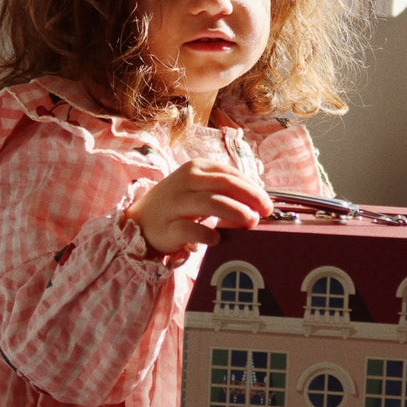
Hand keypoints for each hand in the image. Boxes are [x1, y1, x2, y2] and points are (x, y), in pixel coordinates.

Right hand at [124, 159, 272, 257]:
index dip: (253, 188)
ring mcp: (175, 203)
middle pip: (226, 185)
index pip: (231, 174)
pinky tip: (218, 239)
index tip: (266, 203)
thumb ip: (224, 191)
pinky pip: (192, 229)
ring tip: (250, 223)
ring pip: (212, 203)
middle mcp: (186, 181)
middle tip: (264, 213)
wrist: (140, 222)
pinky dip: (208, 234)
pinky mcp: (169, 227)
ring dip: (236, 213)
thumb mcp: (199, 188)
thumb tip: (258, 204)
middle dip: (251, 198)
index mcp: (196, 168)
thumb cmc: (177, 204)